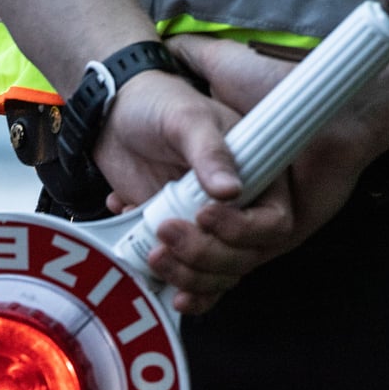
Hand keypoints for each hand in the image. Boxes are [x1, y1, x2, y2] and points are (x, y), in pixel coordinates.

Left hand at [96, 34, 388, 313]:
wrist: (116, 118)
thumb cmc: (159, 106)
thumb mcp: (186, 119)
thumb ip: (209, 152)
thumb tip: (231, 191)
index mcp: (259, 176)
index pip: (272, 222)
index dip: (241, 230)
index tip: (202, 215)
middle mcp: (240, 209)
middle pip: (243, 258)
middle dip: (205, 256)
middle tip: (165, 233)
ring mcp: (208, 230)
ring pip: (215, 276)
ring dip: (186, 276)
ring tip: (153, 255)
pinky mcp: (179, 243)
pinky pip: (186, 279)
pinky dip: (169, 283)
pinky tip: (146, 267)